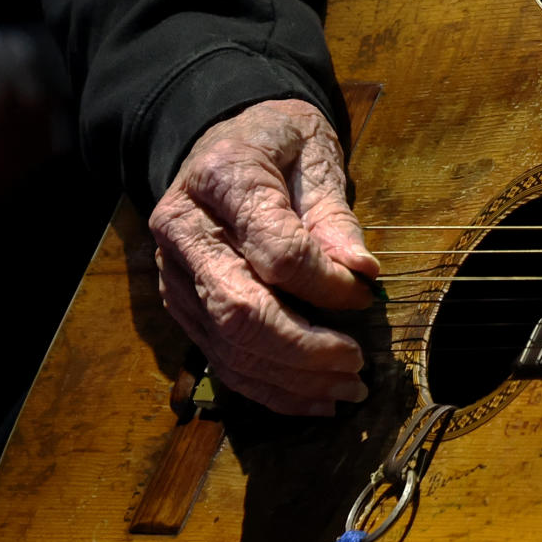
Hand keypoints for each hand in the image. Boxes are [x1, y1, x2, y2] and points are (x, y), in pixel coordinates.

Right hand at [148, 97, 379, 415]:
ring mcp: (175, 274)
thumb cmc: (275, 144)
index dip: (325, 283)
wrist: (221, 142)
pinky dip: (268, 387)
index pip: (275, 250)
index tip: (366, 293)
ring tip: (345, 390)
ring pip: (228, 345)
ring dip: (290, 379)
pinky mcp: (181, 305)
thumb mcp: (313, 154)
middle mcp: (183, 231)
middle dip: (304, 348)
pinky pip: (220, 359)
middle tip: (357, 365)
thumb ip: (333, 215)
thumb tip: (362, 272)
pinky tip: (312, 398)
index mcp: (220, 179)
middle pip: (240, 309)